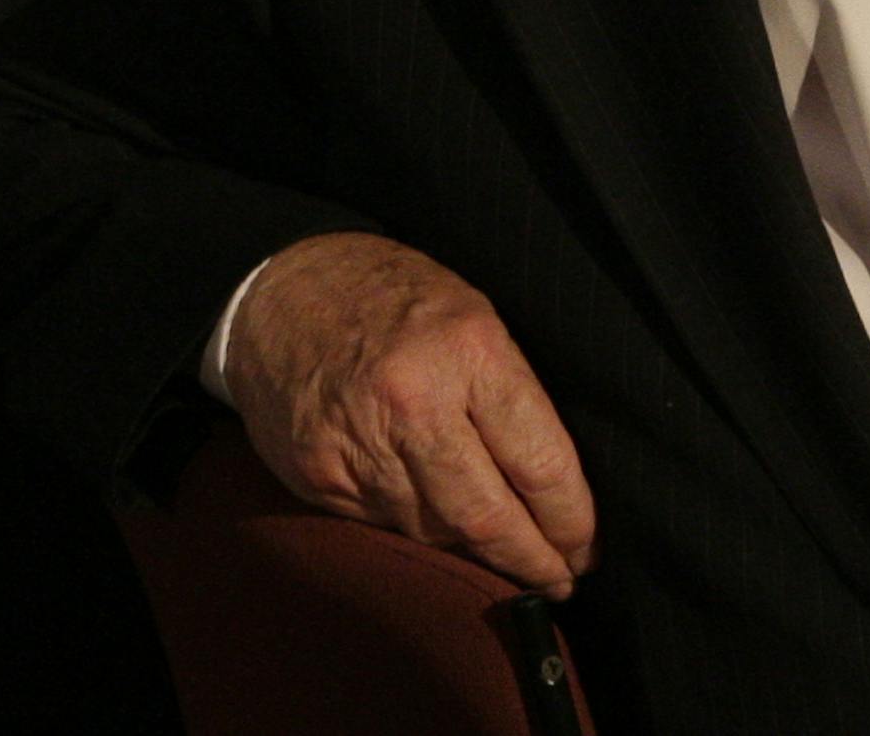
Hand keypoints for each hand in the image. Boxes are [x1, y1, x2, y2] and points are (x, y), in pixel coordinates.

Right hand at [224, 231, 594, 597]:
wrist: (283, 288)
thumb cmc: (397, 297)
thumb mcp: (474, 315)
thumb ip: (508, 393)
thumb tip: (549, 483)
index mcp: (471, 350)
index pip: (540, 461)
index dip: (571, 519)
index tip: (585, 547)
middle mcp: (415, 401)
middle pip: (488, 516)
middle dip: (532, 560)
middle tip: (559, 581)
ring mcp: (360, 445)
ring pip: (435, 533)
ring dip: (474, 555)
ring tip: (506, 560)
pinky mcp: (319, 475)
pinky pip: (384, 526)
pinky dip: (418, 535)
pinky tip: (441, 531)